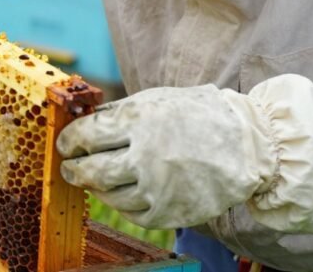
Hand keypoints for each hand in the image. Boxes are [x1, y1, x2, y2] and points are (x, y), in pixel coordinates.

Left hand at [57, 84, 276, 228]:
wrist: (248, 146)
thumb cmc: (196, 117)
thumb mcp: (155, 100)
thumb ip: (117, 113)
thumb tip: (79, 121)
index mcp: (140, 120)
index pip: (86, 135)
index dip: (68, 141)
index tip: (64, 144)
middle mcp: (146, 155)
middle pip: (91, 170)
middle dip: (73, 169)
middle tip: (69, 168)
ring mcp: (158, 187)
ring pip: (108, 194)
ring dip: (97, 187)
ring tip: (96, 178)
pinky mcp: (169, 212)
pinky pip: (130, 212)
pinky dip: (122, 203)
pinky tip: (124, 191)